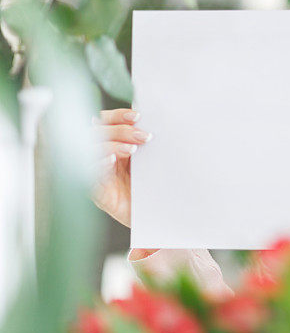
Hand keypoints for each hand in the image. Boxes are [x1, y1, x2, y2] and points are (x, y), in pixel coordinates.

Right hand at [91, 108, 151, 227]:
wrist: (157, 216)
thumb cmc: (153, 187)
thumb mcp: (153, 162)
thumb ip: (148, 143)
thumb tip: (154, 119)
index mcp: (116, 144)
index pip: (107, 121)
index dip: (119, 116)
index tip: (137, 115)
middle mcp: (104, 156)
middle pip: (98, 132)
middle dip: (121, 131)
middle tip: (144, 136)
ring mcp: (98, 173)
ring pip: (91, 151)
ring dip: (112, 146)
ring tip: (132, 150)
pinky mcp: (97, 192)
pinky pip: (89, 176)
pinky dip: (98, 165)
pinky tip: (110, 161)